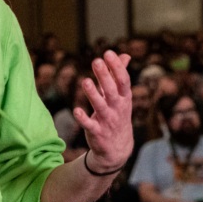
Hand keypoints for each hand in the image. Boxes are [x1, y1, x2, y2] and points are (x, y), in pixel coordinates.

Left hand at [74, 51, 132, 171]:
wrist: (117, 148)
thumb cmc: (118, 115)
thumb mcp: (122, 97)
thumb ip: (120, 76)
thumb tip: (125, 55)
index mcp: (124, 98)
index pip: (123, 80)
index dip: (117, 67)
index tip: (109, 53)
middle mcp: (117, 108)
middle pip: (112, 91)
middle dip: (105, 76)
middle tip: (97, 61)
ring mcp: (107, 120)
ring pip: (101, 106)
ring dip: (93, 94)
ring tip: (85, 81)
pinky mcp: (97, 132)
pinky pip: (90, 125)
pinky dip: (83, 118)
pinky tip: (76, 110)